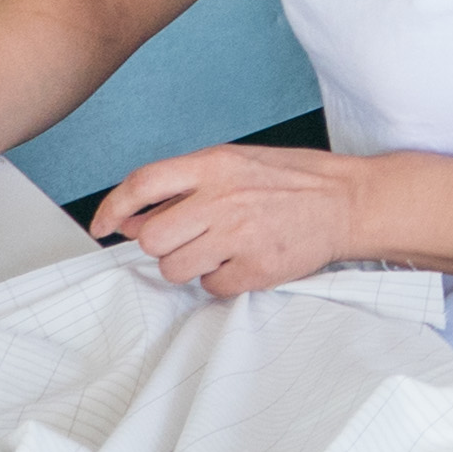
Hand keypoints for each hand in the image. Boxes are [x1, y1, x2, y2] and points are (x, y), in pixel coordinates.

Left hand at [91, 138, 368, 299]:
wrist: (349, 201)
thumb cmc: (293, 181)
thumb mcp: (237, 163)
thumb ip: (188, 185)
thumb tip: (136, 217)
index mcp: (215, 164)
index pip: (143, 183)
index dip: (112, 207)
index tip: (103, 226)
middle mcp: (222, 198)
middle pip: (152, 238)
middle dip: (162, 245)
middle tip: (188, 240)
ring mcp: (239, 235)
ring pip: (174, 268)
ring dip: (189, 266)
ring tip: (220, 251)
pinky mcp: (255, 268)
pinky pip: (210, 287)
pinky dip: (221, 280)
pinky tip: (243, 261)